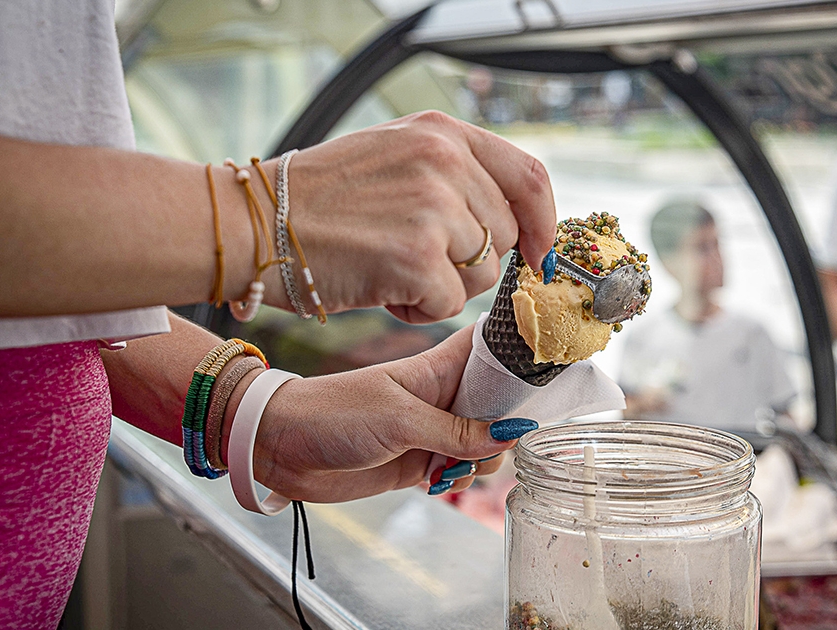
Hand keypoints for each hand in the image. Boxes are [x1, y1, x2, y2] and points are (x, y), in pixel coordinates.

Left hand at [248, 325, 527, 501]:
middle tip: (494, 442)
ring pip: (487, 443)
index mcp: (439, 368)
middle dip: (508, 426)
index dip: (524, 351)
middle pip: (502, 403)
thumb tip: (512, 435)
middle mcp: (444, 396)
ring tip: (450, 468)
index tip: (554, 364)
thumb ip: (458, 431)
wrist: (282, 447)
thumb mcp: (400, 420)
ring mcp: (434, 429)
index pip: (494, 347)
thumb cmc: (333, 415)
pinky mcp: (421, 460)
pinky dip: (461, 478)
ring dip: (482, 461)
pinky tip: (438, 482)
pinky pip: (462, 467)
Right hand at [275, 110, 557, 323]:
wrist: (251, 222)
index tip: (539, 251)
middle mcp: (444, 161)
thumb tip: (515, 221)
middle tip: (414, 257)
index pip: (529, 176)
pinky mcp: (417, 256)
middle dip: (471, 261)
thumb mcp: (394, 155)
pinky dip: (417, 310)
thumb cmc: (317, 199)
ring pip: (483, 275)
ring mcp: (433, 208)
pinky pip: (450, 305)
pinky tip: (379, 288)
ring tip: (389, 267)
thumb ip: (454, 175)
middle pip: (506, 235)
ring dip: (443, 286)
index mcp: (442, 133)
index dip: (543, 222)